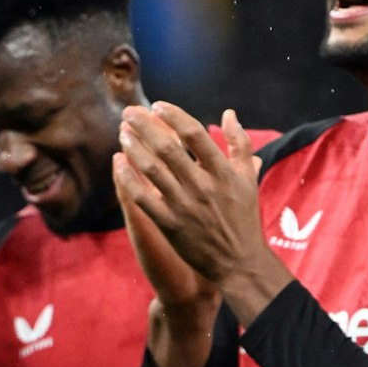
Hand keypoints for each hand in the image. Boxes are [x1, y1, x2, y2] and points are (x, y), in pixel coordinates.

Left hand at [116, 102, 291, 324]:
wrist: (238, 261)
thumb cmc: (244, 217)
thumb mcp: (249, 177)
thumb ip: (240, 143)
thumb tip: (229, 113)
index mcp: (223, 172)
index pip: (194, 133)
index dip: (173, 116)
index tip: (158, 105)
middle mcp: (202, 186)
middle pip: (166, 146)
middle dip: (144, 125)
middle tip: (129, 111)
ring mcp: (184, 206)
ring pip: (151, 169)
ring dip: (133, 146)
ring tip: (123, 132)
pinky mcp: (169, 224)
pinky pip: (142, 197)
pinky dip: (128, 178)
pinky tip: (118, 162)